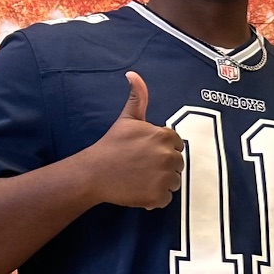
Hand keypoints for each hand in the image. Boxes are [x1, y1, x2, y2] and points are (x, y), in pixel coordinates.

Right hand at [86, 72, 184, 209]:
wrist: (95, 172)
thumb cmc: (112, 145)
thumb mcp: (127, 119)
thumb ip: (138, 98)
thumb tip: (133, 74)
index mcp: (164, 137)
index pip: (177, 145)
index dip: (163, 150)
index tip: (147, 152)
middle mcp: (168, 157)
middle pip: (178, 164)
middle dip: (164, 166)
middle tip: (142, 166)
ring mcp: (164, 177)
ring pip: (174, 182)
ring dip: (161, 182)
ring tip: (141, 177)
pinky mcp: (158, 196)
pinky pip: (166, 198)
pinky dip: (155, 197)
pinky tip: (140, 189)